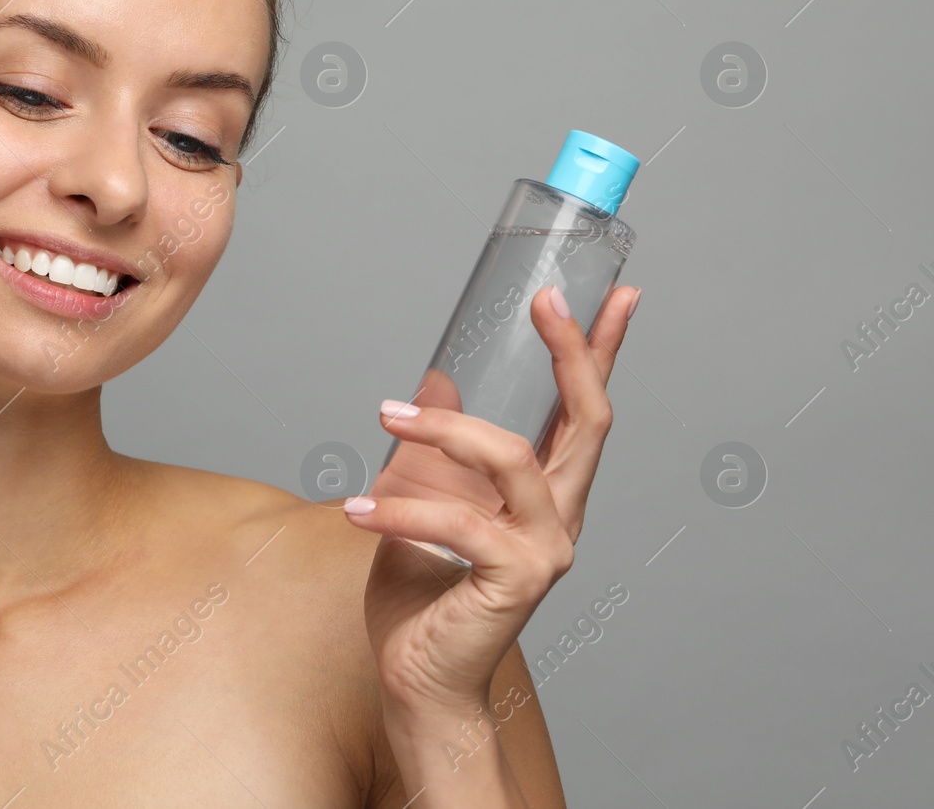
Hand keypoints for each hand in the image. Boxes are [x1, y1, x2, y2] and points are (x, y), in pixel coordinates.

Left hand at [344, 283, 639, 716]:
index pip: (583, 412)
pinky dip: (402, 507)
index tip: (616, 294)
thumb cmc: (423, 599)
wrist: (417, 681)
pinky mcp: (516, 580)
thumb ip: (437, 452)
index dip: (601, 352)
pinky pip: (459, 521)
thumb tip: (432, 385)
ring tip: (383, 417)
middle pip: (587, 420)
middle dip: (573, 353)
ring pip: (510, 456)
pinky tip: (359, 509)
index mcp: (544, 494)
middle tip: (545, 301)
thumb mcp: (421, 501)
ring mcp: (546, 549)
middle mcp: (559, 517)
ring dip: (441, 430)